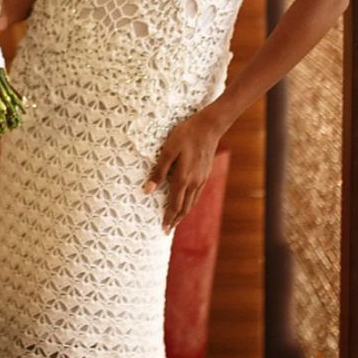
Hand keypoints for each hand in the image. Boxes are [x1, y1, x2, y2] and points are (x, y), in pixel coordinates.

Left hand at [142, 108, 221, 230]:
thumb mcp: (168, 150)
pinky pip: (197, 195)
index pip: (174, 205)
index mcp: (183, 178)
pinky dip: (190, 204)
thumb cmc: (186, 134)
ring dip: (183, 214)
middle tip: (167, 231)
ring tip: (176, 221)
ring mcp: (202, 179)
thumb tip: (148, 190)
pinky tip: (187, 203)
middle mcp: (194, 182)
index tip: (163, 229)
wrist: (209, 126)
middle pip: (184, 208)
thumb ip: (159, 171)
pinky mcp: (205, 174)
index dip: (168, 218)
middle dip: (175, 220)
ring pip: (192, 202)